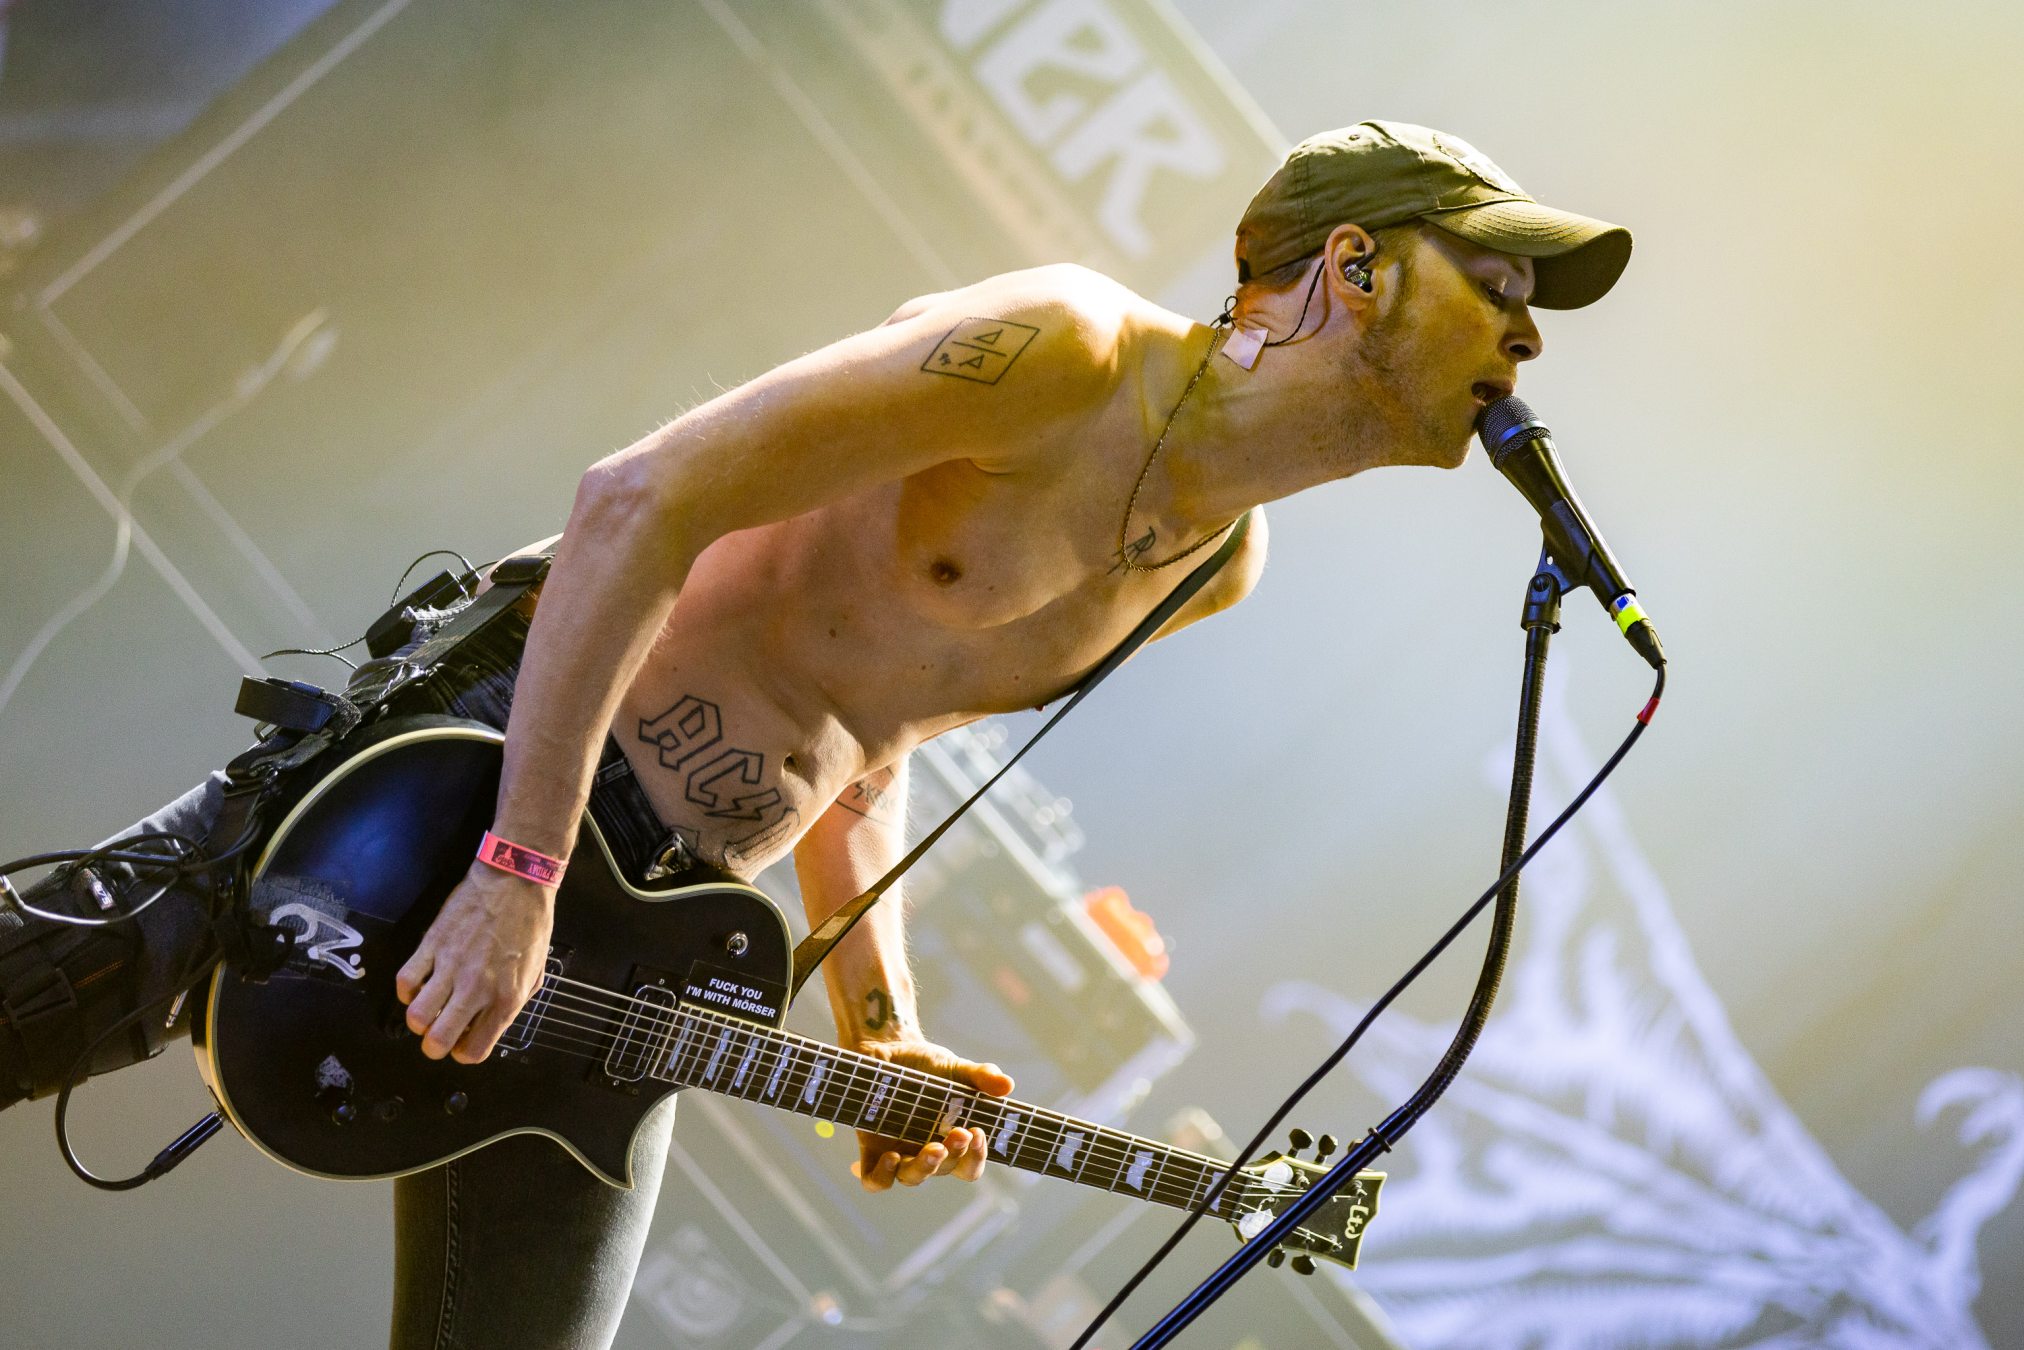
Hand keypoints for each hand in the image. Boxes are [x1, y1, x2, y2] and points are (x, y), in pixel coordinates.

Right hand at [395, 862, 553, 1062]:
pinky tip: (419, 985)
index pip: (473, 1051)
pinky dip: (407, 991)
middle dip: (433, 1046)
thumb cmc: (530, 927)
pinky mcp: (431, 945)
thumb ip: (510, 1005)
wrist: (516, 882)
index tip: (462, 1040)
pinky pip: (405, 981)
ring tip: (429, 1008)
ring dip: (419, 1020)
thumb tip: (484, 1027)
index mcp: (505, 999)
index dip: (463, 1051)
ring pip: (416, 1017)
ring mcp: (451, 967)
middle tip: (438, 1032)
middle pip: (437, 1041)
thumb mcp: (535, 974)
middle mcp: (476, 989)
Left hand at [850, 1039, 1013, 1192]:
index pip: (968, 1166)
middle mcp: (927, 1153)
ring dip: (925, 1168)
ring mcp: (899, 1153)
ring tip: (932, 1149)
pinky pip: (875, 1180)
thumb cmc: (926, 1065)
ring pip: (912, 1178)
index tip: (978, 1133)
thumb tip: (1007, 1085)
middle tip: (959, 1133)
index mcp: (951, 1142)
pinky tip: (890, 1157)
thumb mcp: (955, 1068)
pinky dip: (882, 1176)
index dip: (976, 1158)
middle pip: (944, 1170)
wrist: (887, 1049)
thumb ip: (980, 1076)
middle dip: (955, 1154)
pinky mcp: (872, 1149)